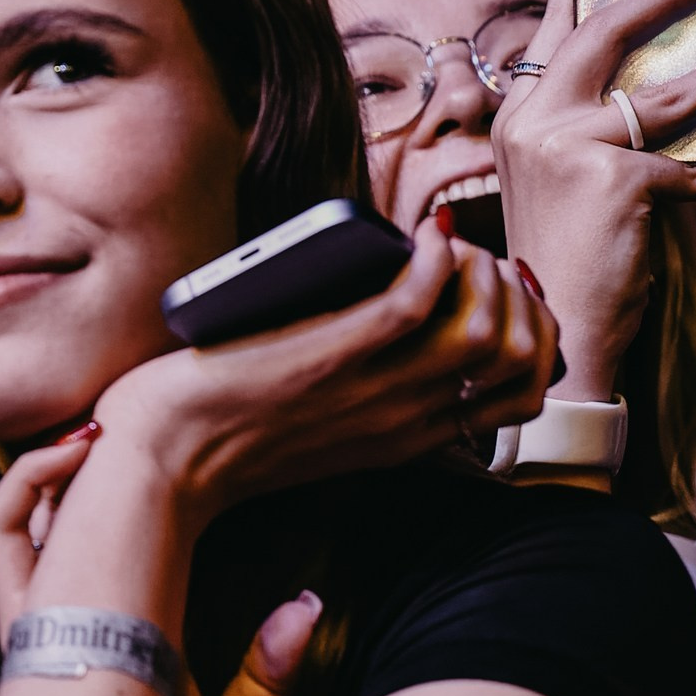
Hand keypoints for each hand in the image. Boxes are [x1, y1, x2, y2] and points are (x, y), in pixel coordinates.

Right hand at [0, 440, 320, 695]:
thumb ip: (268, 675)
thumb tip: (310, 607)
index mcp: (117, 628)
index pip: (121, 539)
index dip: (141, 491)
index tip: (192, 453)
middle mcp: (68, 610)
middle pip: (69, 508)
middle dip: (100, 459)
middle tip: (144, 416)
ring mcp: (35, 608)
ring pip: (24, 504)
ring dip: (58, 456)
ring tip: (105, 420)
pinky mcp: (12, 609)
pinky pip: (0, 525)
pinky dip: (29, 479)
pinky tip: (78, 450)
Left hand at [82, 215, 555, 535]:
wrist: (158, 461)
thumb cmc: (220, 433)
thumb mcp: (318, 425)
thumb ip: (363, 389)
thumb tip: (394, 313)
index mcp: (405, 439)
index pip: (520, 393)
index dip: (536, 333)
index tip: (509, 292)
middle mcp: (400, 420)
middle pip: (516, 357)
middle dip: (518, 295)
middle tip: (480, 261)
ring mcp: (368, 389)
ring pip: (482, 328)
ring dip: (481, 270)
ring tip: (448, 244)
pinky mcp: (327, 355)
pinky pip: (415, 301)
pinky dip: (435, 257)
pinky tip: (425, 233)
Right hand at [490, 0, 695, 401]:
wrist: (557, 334)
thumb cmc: (572, 257)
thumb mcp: (574, 179)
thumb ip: (605, 123)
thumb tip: (676, 71)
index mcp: (518, 117)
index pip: (555, 26)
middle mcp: (530, 124)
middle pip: (603, 34)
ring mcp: (565, 150)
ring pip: (667, 95)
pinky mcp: (610, 181)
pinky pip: (692, 161)